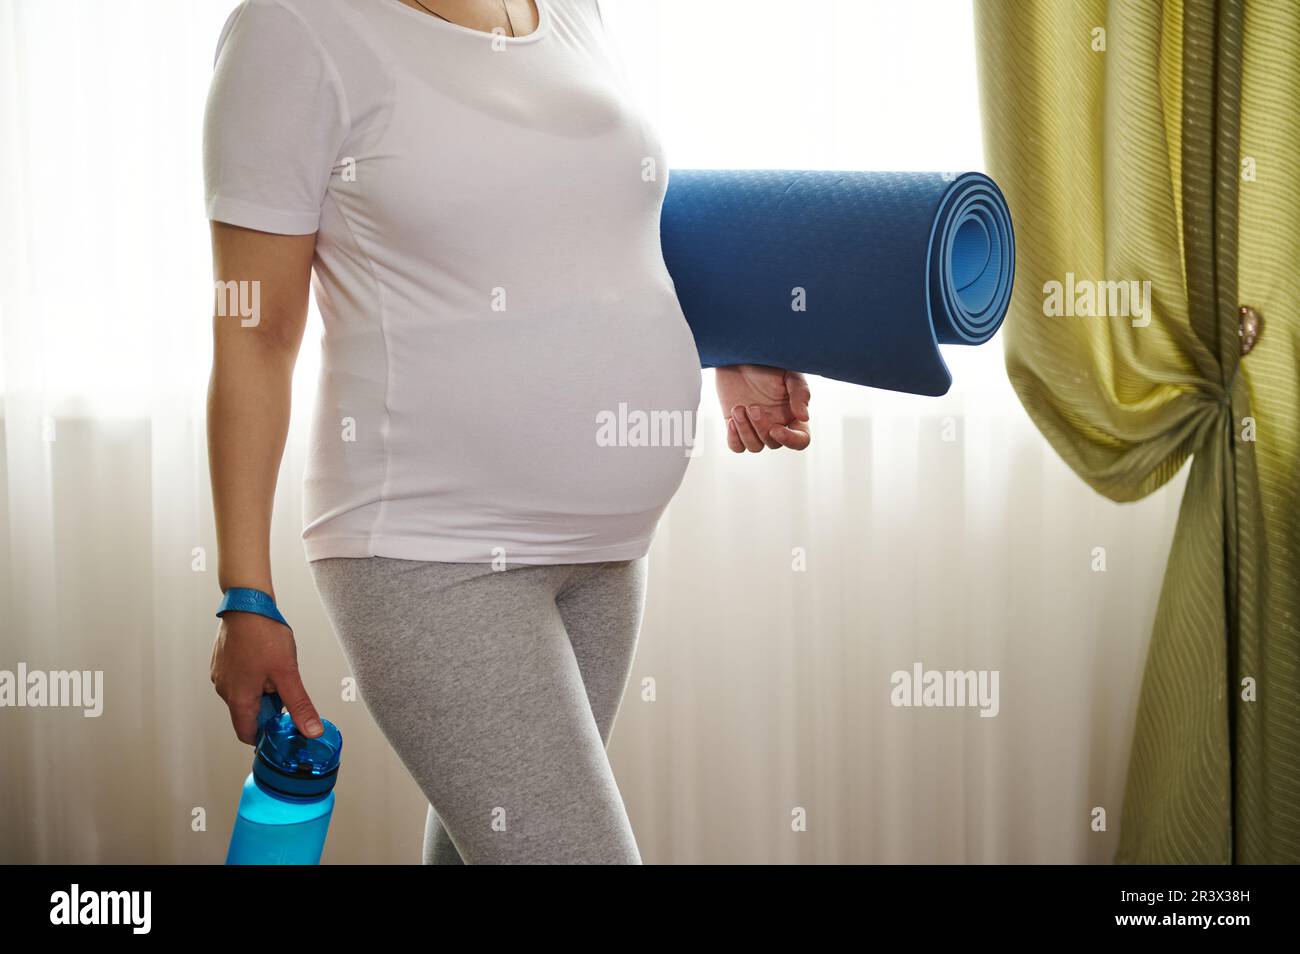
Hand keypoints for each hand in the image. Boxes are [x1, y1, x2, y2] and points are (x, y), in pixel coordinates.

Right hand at [210, 612, 322, 744]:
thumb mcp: (288, 673)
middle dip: (269, 708)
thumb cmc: (264, 634)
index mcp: (237, 698)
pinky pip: (239, 678)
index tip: (282, 730)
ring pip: (244, 694)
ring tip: (276, 669)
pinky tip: (266, 660)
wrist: (247, 603)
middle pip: (248, 713)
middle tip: (286, 689)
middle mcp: (224, 690)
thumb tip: (311, 731)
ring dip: (262, 691)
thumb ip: (299, 705)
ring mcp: (221, 675)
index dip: (266, 736)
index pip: (247, 734)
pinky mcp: (222, 662)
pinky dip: (254, 677)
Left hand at [715, 364, 811, 452]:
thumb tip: (804, 418)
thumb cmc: (768, 362)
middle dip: (761, 427)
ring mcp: (755, 427)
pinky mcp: (736, 426)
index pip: (800, 440)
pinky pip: (737, 446)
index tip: (776, 430)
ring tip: (738, 408)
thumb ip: (800, 394)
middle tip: (753, 407)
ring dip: (745, 430)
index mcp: (793, 415)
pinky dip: (734, 438)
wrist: (739, 355)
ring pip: (754, 446)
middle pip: (773, 443)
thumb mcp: (789, 374)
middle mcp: (776, 424)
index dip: (791, 441)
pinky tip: (731, 420)